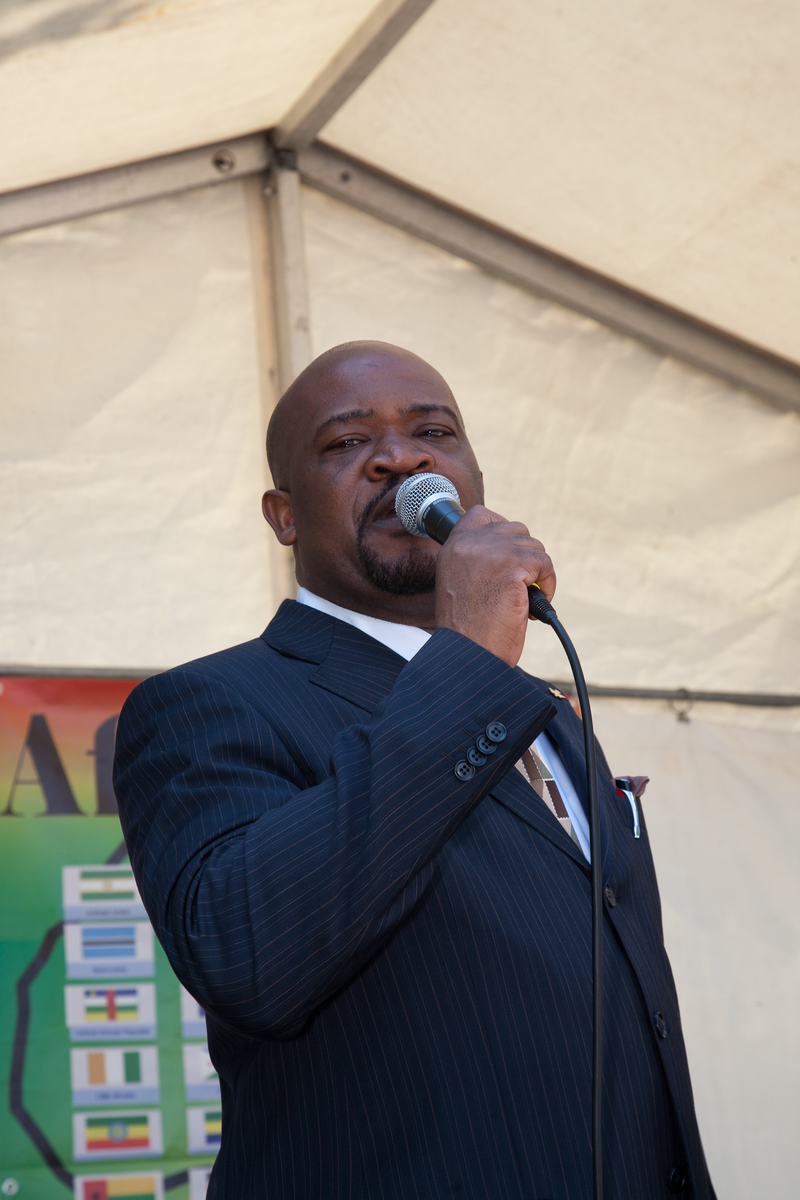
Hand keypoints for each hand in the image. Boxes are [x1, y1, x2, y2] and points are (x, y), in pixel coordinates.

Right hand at [434, 505, 555, 667]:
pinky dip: (548, 584)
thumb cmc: (467, 630)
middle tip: (520, 585)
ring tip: (525, 598)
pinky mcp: (512, 565)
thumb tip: (512, 547)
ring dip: (537, 572)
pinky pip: (545, 563)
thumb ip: (478, 560)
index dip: (502, 528)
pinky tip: (533, 604)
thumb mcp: (462, 584)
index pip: (479, 514)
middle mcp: (468, 544)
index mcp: (452, 548)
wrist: (468, 654)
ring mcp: (490, 552)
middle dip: (525, 556)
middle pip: (515, 529)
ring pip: (534, 546)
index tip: (511, 550)